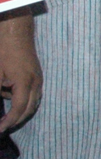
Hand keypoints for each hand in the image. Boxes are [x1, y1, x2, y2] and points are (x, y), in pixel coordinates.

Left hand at [0, 10, 41, 132]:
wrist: (15, 31)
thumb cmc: (3, 50)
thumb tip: (1, 105)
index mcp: (25, 82)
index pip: (19, 109)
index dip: (9, 122)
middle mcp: (36, 82)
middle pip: (30, 109)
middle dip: (16, 120)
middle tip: (2, 127)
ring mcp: (38, 77)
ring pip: (34, 102)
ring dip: (21, 111)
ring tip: (6, 117)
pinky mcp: (37, 73)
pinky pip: (33, 94)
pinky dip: (24, 102)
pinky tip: (11, 99)